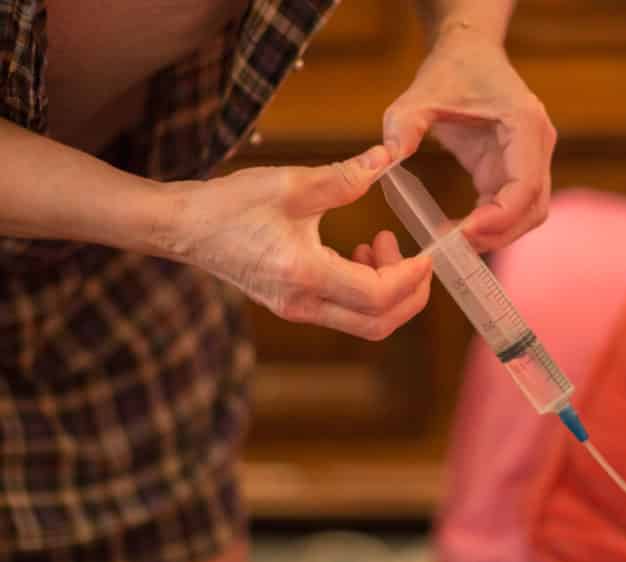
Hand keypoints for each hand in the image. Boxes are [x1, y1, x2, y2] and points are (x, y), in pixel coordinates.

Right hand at [163, 145, 431, 339]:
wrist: (183, 228)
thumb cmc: (230, 205)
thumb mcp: (291, 183)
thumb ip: (344, 176)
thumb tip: (387, 158)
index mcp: (304, 273)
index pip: (378, 294)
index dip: (412, 276)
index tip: (426, 250)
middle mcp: (303, 303)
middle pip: (379, 324)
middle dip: (410, 294)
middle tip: (418, 257)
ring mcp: (298, 310)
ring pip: (365, 324)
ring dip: (389, 292)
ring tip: (382, 244)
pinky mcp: (295, 306)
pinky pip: (346, 313)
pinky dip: (368, 291)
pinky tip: (360, 252)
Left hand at [383, 28, 556, 251]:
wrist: (470, 51)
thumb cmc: (452, 70)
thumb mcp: (419, 94)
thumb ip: (402, 125)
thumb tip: (386, 159)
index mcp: (525, 125)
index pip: (524, 187)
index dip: (497, 218)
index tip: (461, 234)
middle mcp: (538, 144)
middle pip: (533, 209)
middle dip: (497, 234)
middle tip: (454, 249)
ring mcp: (533, 159)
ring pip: (528, 214)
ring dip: (496, 234)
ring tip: (454, 243)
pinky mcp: (517, 169)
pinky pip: (512, 207)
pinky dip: (489, 224)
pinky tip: (458, 230)